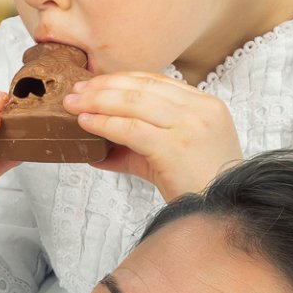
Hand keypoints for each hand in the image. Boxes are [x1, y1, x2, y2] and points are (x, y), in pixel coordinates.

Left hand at [64, 72, 242, 200]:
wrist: (219, 213)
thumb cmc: (195, 185)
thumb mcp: (169, 156)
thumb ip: (135, 148)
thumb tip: (95, 152)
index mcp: (205, 105)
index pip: (156, 81)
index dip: (121, 79)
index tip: (94, 84)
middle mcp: (200, 109)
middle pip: (142, 87)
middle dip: (104, 87)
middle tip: (76, 91)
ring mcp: (191, 126)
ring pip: (134, 103)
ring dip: (98, 101)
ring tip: (73, 105)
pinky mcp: (176, 146)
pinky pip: (131, 129)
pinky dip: (104, 123)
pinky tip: (86, 123)